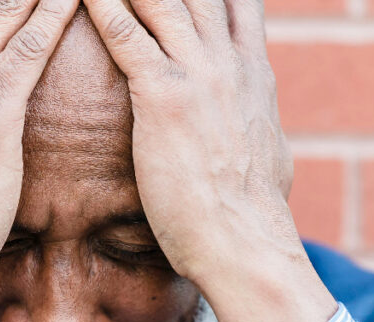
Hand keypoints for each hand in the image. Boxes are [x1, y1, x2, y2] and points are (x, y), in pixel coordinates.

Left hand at [83, 0, 337, 321]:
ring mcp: (200, 75)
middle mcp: (230, 61)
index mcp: (252, 72)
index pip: (234, 0)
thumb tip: (265, 129)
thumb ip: (259, 125)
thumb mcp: (269, 154)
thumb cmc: (251, 213)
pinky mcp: (166, 100)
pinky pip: (128, 37)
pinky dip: (104, 6)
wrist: (246, 245)